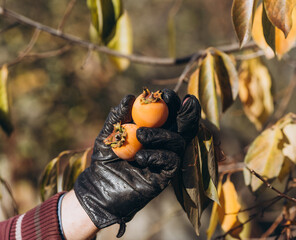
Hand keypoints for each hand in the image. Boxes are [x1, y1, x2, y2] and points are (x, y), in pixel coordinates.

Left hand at [74, 90, 200, 236]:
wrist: (99, 188)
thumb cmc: (105, 159)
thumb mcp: (109, 135)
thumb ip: (118, 117)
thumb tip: (130, 97)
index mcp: (155, 129)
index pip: (171, 112)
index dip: (173, 102)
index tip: (165, 95)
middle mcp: (165, 143)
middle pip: (185, 125)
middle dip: (184, 111)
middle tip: (171, 102)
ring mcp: (167, 159)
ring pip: (179, 142)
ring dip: (161, 134)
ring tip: (140, 134)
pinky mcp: (165, 176)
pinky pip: (172, 161)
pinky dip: (158, 155)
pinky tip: (140, 157)